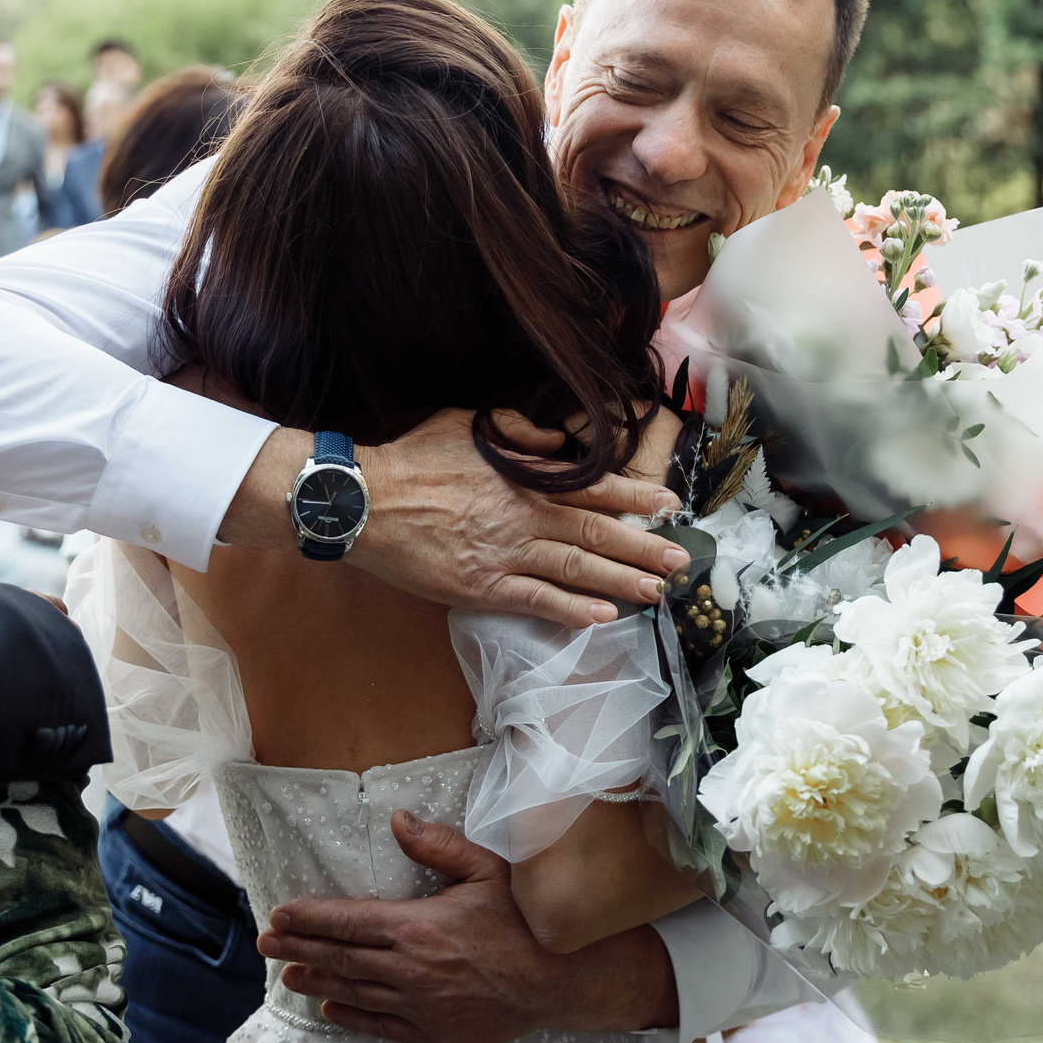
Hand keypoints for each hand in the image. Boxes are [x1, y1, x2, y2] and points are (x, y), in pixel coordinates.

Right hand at [228, 408, 686, 626]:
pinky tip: (602, 618)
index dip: (635, 499)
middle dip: (643, 549)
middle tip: (679, 562)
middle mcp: (524, 515)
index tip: (669, 506)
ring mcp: (505, 554)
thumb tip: (557, 440)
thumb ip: (519, 432)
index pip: (594, 489)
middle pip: (597, 535)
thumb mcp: (468, 425)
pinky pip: (537, 602)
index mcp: (524, 474)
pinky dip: (572, 611)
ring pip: (577, 572)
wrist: (363, 500)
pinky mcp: (481, 587)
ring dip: (621, 583)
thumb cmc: (412, 457)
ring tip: (655, 593)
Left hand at [259, 808, 677, 1042]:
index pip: (347, 920)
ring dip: (316, 980)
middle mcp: (408, 967)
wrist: (556, 982)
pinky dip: (350, 1016)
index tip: (280, 912)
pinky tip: (330, 1008)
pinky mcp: (431, 1030)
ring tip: (288, 974)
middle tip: (266, 942)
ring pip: (353, 991)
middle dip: (299, 947)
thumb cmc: (523, 921)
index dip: (309, 917)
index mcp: (416, 926)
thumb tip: (398, 820)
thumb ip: (439, 846)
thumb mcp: (486, 871)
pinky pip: (379, 1025)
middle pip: (340, 957)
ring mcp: (417, 1003)